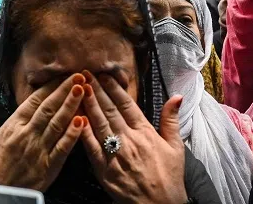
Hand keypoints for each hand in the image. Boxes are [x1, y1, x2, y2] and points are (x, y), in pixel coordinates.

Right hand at [0, 74, 87, 190]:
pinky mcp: (48, 168)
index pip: (34, 101)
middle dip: (65, 90)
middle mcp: (27, 135)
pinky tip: (83, 121)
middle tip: (79, 75)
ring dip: (71, 105)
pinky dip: (73, 134)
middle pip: (49, 108)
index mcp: (12, 126)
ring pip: (59, 124)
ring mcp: (39, 151)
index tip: (62, 75)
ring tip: (83, 90)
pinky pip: (63, 148)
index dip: (50, 87)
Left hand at [79, 72, 185, 203]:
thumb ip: (171, 120)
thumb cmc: (169, 178)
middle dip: (96, 90)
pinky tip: (75, 117)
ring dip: (87, 104)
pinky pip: (91, 146)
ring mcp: (115, 154)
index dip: (114, 88)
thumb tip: (177, 96)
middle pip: (109, 110)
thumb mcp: (176, 147)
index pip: (127, 105)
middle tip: (84, 74)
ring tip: (78, 88)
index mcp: (145, 133)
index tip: (104, 75)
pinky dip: (83, 131)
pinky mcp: (104, 169)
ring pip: (98, 123)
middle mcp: (129, 140)